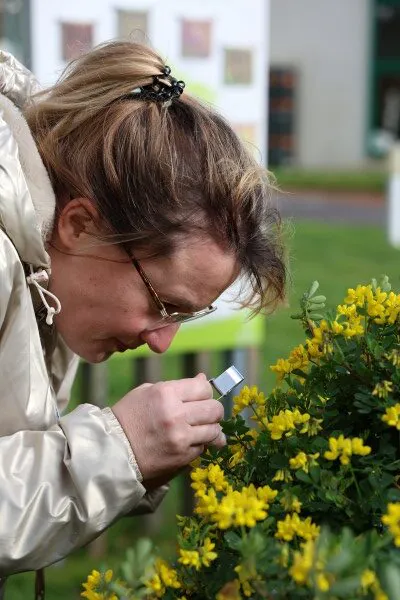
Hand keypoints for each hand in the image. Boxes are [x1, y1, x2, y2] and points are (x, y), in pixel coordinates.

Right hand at [111, 373, 225, 481]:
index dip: (205, 392)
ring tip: (201, 430)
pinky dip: (199, 445)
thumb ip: (178, 386)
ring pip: (214, 430)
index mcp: (166, 393)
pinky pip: (203, 448)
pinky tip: (189, 442)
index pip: (204, 388)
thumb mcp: (147, 392)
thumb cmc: (128, 416)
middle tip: (207, 414)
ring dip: (211, 430)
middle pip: (214, 409)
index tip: (201, 397)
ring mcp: (180, 437)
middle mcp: (176, 414)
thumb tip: (203, 378)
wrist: (112, 450)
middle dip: (214, 411)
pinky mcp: (182, 456)